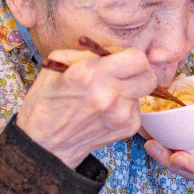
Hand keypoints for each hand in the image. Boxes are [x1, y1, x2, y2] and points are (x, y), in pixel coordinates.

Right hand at [19, 48, 157, 168]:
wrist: (44, 143)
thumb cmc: (47, 101)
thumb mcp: (58, 64)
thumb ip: (90, 52)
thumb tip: (116, 51)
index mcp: (91, 74)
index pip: (138, 59)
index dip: (131, 56)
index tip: (123, 60)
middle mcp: (109, 95)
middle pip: (150, 77)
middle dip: (139, 73)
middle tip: (125, 74)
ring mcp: (120, 114)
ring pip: (143, 93)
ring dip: (129, 90)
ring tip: (107, 95)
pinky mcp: (127, 129)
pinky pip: (137, 109)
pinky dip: (125, 107)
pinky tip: (106, 111)